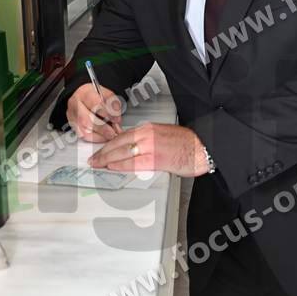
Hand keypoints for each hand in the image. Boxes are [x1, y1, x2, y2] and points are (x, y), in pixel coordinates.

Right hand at [67, 83, 122, 142]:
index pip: (95, 104)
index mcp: (85, 93)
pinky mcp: (73, 125)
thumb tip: (117, 119)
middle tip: (113, 132)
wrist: (83, 97)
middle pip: (86, 119)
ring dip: (99, 135)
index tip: (116, 120)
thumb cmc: (95, 95)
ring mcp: (72, 116)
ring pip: (83, 129)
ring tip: (109, 135)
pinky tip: (102, 137)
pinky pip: (82, 135)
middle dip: (102, 128)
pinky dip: (94, 138)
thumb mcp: (107, 95)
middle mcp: (75, 104)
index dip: (107, 114)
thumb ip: (113, 106)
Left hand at [87, 122, 209, 177]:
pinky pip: (134, 162)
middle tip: (93, 158)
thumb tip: (136, 151)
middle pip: (119, 142)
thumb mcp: (163, 135)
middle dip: (104, 151)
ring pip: (123, 152)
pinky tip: (113, 167)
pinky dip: (121, 165)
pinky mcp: (157, 159)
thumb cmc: (187, 143)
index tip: (101, 149)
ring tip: (97, 164)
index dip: (109, 143)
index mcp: (149, 128)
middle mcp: (148, 135)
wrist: (203, 147)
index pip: (123, 135)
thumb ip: (148, 141)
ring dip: (107, 158)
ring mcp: (151, 146)